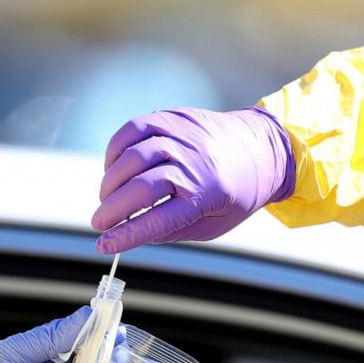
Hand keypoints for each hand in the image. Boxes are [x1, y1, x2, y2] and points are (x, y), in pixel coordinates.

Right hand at [92, 107, 295, 253]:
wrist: (263, 148)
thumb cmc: (236, 193)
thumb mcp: (213, 225)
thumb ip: (172, 230)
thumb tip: (131, 234)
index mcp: (208, 196)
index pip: (158, 220)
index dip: (126, 235)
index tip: (104, 245)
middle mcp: (194, 163)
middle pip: (141, 188)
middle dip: (112, 210)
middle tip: (100, 223)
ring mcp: (182, 136)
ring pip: (132, 157)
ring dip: (111, 182)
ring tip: (108, 198)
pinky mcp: (173, 117)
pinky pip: (133, 130)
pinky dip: (116, 150)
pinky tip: (114, 168)